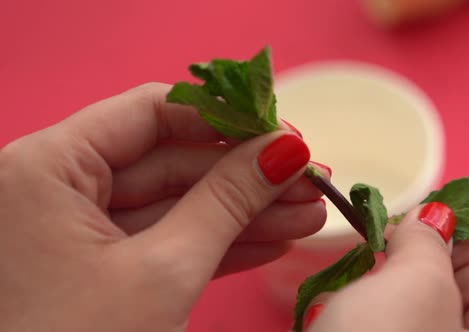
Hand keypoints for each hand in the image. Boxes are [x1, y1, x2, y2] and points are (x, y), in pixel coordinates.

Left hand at [0, 83, 329, 331]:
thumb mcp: (164, 271)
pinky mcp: (98, 267)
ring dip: (245, 213)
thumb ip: (226, 202)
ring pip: (176, 204)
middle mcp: (57, 187)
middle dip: (249, 177)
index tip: (286, 137)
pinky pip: (165, 241)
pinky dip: (217, 244)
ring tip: (309, 214)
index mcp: (48, 167)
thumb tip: (284, 153)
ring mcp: (78, 229)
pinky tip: (272, 240)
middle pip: (171, 160)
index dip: (227, 121)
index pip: (151, 112)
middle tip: (312, 181)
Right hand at [300, 203, 468, 331]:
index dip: (463, 250)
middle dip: (410, 265)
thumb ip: (430, 243)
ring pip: (396, 316)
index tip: (429, 217)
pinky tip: (331, 300)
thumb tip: (434, 215)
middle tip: (384, 233)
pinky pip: (365, 328)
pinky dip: (349, 310)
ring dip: (372, 287)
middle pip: (442, 303)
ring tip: (352, 265)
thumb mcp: (419, 285)